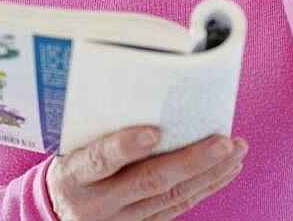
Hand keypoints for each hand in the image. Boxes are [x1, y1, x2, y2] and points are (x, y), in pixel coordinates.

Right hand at [44, 124, 247, 219]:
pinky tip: (226, 170)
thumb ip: (98, 123)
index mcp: (75, 175)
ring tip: (235, 151)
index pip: (100, 160)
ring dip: (208, 174)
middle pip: (148, 182)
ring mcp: (121, 220)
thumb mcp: (68, 143)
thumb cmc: (70, 161)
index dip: (126, 146)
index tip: (154, 131)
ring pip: (170, 198)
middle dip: (190, 161)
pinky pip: (177, 208)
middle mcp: (98, 203)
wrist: (57, 211)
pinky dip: (204, 188)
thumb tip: (141, 84)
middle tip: (223, 141)